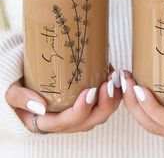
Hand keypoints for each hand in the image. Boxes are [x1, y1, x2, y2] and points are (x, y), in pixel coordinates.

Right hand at [6, 70, 120, 133]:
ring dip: (112, 99)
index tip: (89, 91)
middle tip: (109, 84)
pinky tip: (114, 76)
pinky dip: (112, 92)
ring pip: (100, 113)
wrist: (27, 80)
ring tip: (116, 79)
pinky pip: (103, 102)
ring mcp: (78, 112)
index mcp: (48, 122)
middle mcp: (66, 120)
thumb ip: (20, 98)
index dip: (81, 110)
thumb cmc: (20, 86)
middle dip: (104, 105)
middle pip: (90, 121)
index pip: (67, 122)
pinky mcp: (86, 102)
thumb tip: (40, 106)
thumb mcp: (12, 92)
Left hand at [121, 70, 163, 144]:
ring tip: (125, 81)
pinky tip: (132, 86)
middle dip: (136, 105)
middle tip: (127, 82)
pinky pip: (151, 115)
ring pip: (150, 123)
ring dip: (133, 103)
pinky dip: (138, 102)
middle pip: (156, 126)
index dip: (154, 109)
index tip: (140, 89)